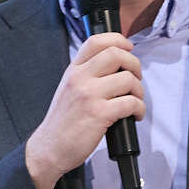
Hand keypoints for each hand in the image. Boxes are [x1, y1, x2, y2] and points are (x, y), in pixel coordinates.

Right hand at [25, 33, 143, 188]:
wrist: (49, 148)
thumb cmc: (62, 122)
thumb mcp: (68, 89)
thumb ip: (86, 75)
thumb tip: (116, 66)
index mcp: (73, 70)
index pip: (96, 41)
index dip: (118, 40)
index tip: (128, 48)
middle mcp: (80, 78)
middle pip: (116, 54)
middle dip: (134, 64)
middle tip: (136, 78)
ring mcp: (89, 95)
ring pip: (128, 79)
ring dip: (139, 91)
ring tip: (135, 101)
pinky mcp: (99, 114)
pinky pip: (130, 102)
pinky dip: (139, 109)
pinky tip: (134, 115)